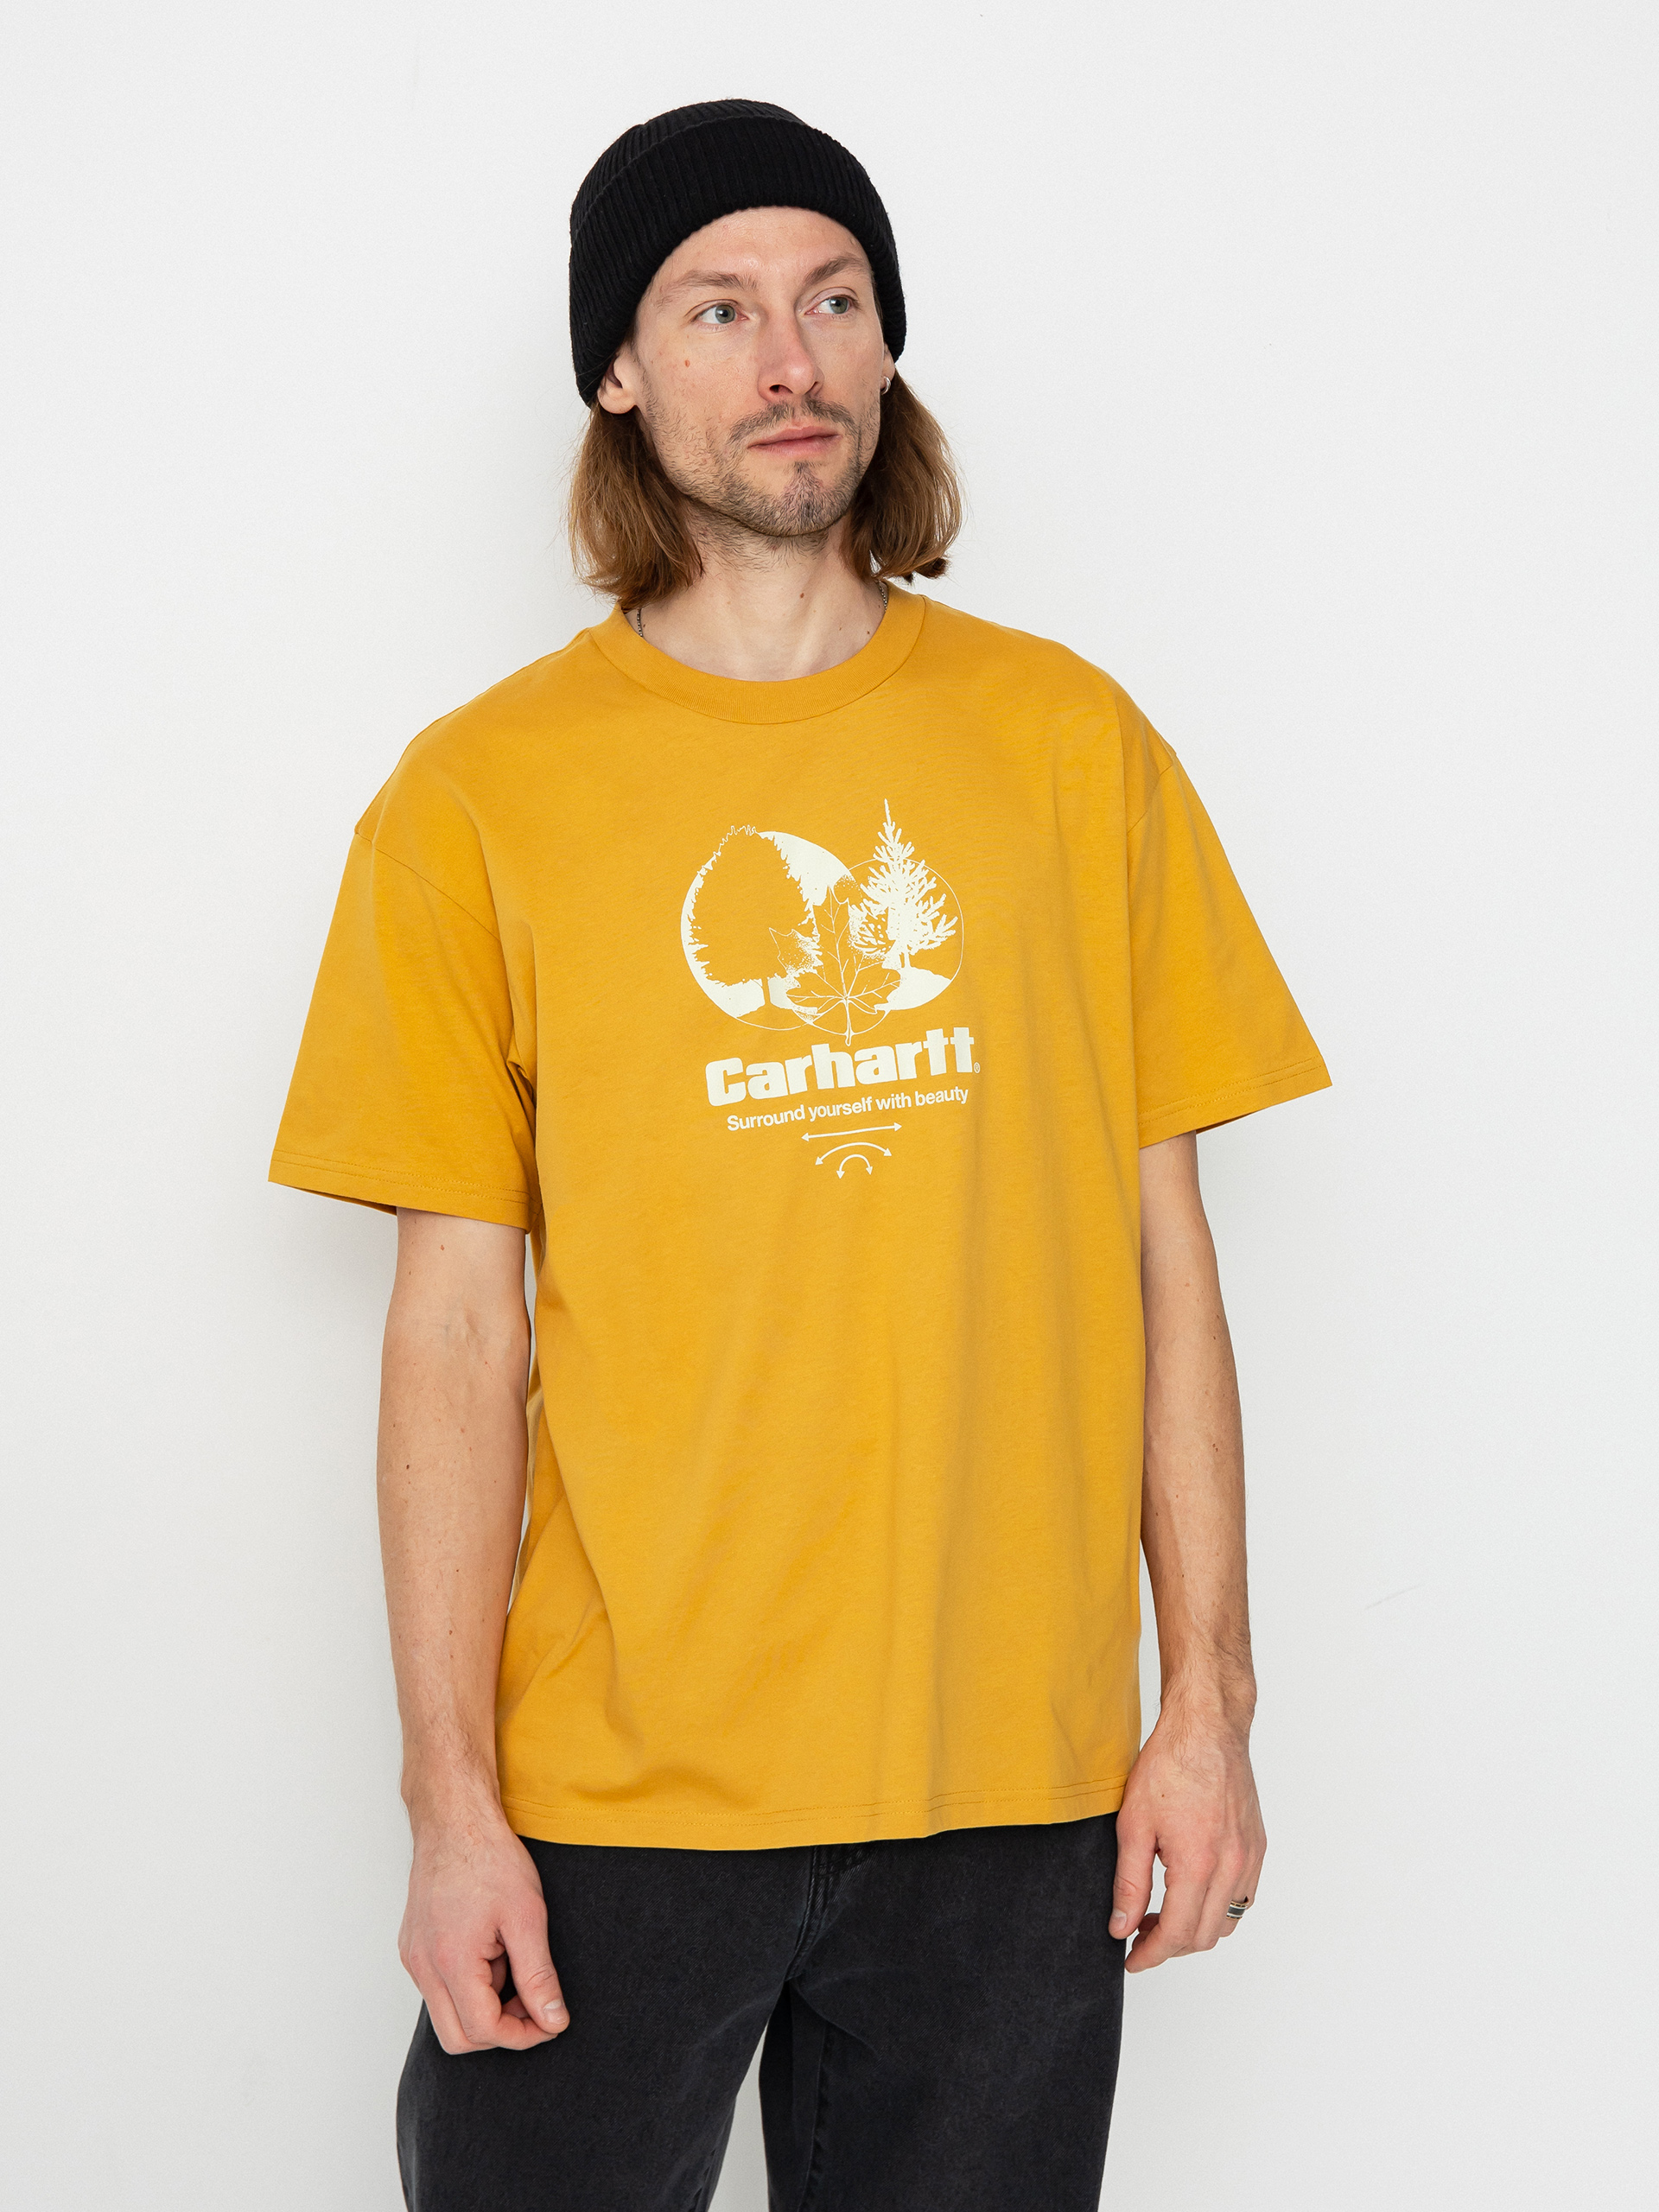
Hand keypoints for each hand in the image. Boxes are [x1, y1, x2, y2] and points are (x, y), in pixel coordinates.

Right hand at [399, 1801, 569, 2051]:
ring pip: (448, 2015)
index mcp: (450, 1961)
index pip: (483, 2031)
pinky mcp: (413, 1948)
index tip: (550, 2020)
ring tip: (510, 1960)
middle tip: (533, 2000)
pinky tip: (491, 1950)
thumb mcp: (527, 1917)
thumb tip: (553, 2021)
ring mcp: (414, 1958)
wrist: (455, 1819)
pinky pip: (439, 1989)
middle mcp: (422, 1967)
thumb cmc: (490, 1859)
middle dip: (501, 2030)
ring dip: (485, 2005)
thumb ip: (539, 1977)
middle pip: (458, 2038)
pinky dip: (469, 1985)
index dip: (523, 2035)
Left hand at [1109, 1700, 1264, 1971]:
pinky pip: (1243, 1897)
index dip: (1151, 1955)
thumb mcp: (1133, 1824)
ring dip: (1195, 1929)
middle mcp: (1232, 1867)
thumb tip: (1121, 1926)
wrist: (1207, 1728)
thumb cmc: (1170, 1765)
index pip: (1176, 1934)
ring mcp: (1250, 1859)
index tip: (1132, 1959)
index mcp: (1199, 1864)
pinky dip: (1218, 1908)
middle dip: (1169, 1945)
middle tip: (1139, 1933)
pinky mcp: (1258, 1848)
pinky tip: (1192, 1892)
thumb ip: (1128, 1882)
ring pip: (1226, 1921)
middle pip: (1203, 1936)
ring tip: (1162, 1913)